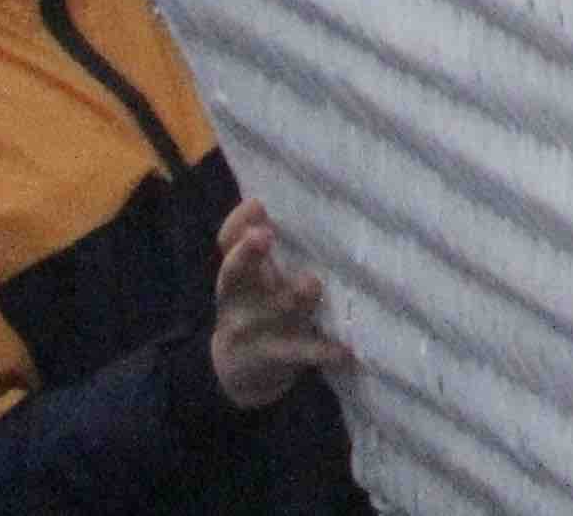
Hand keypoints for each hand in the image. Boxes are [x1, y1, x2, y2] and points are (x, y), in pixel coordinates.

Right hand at [208, 198, 349, 411]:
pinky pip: (305, 353)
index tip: (256, 205)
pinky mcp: (282, 358)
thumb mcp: (247, 277)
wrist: (241, 372)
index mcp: (235, 278)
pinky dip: (325, 352)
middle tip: (262, 235)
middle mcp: (240, 302)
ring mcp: (258, 331)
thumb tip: (255, 201)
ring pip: (278, 309)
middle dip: (247, 255)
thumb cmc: (252, 305)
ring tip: (311, 283)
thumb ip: (247, 240)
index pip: (226, 247)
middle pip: (235, 277)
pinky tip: (346, 352)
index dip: (237, 227)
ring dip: (296, 296)